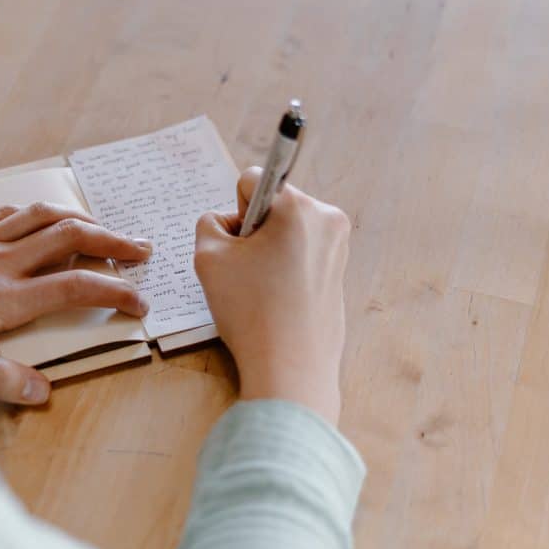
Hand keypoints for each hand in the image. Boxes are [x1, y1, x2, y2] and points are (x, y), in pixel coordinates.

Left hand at [0, 203, 150, 404]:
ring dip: (83, 219)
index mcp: (3, 297)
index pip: (75, 287)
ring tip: (108, 227)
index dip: (115, 291)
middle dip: (113, 241)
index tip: (141, 302)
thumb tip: (40, 392)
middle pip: (71, 239)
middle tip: (143, 249)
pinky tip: (42, 215)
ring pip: (44, 217)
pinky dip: (37, 211)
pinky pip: (9, 210)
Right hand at [193, 168, 349, 423]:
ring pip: (287, 229)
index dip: (234, 211)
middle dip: (254, 230)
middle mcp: (327, 218)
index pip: (251, 180)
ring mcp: (339, 246)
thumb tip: (226, 223)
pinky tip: (278, 298)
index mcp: (298, 206)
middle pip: (273, 205)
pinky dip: (285, 266)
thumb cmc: (250, 310)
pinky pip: (302, 253)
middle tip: (247, 270)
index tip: (238, 245)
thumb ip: (209, 223)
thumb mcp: (208, 257)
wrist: (291, 368)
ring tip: (263, 288)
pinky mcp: (340, 270)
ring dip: (269, 248)